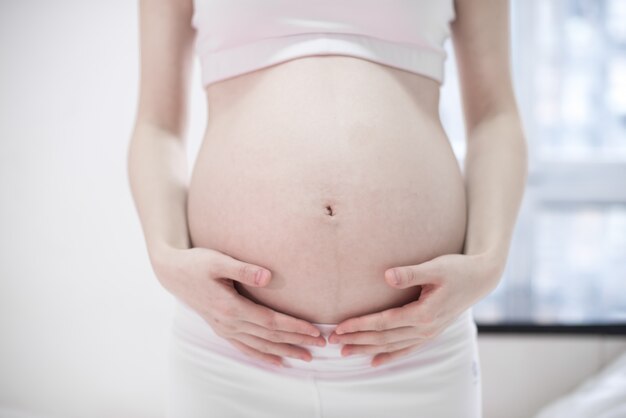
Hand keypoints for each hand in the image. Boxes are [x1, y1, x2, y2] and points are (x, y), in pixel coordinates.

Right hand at [150, 245, 326, 366]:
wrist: (172, 272)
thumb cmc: (196, 263)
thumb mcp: (218, 261)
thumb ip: (243, 269)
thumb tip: (268, 276)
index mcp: (230, 307)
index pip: (270, 322)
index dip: (294, 327)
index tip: (315, 331)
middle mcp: (228, 323)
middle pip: (269, 337)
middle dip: (296, 342)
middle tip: (321, 346)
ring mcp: (224, 328)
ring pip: (259, 346)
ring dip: (284, 352)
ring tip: (306, 357)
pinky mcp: (221, 329)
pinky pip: (245, 348)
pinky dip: (262, 356)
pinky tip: (276, 362)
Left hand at [328, 252, 502, 366]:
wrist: (482, 278)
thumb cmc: (458, 269)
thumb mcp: (436, 267)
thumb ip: (411, 273)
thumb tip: (388, 276)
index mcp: (424, 313)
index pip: (384, 322)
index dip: (360, 325)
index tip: (340, 327)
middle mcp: (425, 328)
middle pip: (384, 338)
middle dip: (358, 341)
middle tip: (333, 342)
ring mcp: (429, 333)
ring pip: (393, 346)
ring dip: (368, 350)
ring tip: (346, 353)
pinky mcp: (431, 332)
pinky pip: (407, 349)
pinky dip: (390, 357)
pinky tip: (375, 362)